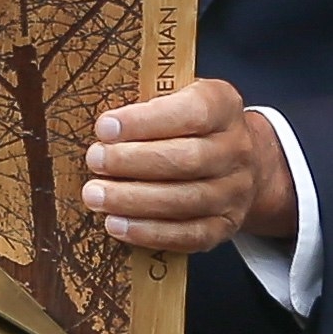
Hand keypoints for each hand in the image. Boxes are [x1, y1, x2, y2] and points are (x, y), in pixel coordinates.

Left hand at [79, 77, 294, 254]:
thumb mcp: (177, 98)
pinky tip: (116, 224)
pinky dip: (149, 232)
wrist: (236, 162)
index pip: (192, 112)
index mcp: (224, 106)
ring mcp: (235, 191)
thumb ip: (147, 104)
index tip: (105, 127)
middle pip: (186, 160)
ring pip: (185, 200)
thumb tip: (103, 127)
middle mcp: (237, 149)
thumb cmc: (189, 126)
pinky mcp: (225, 225)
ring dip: (133, 200)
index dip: (145, 121)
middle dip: (132, 161)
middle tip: (95, 161)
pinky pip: (189, 235)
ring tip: (95, 195)